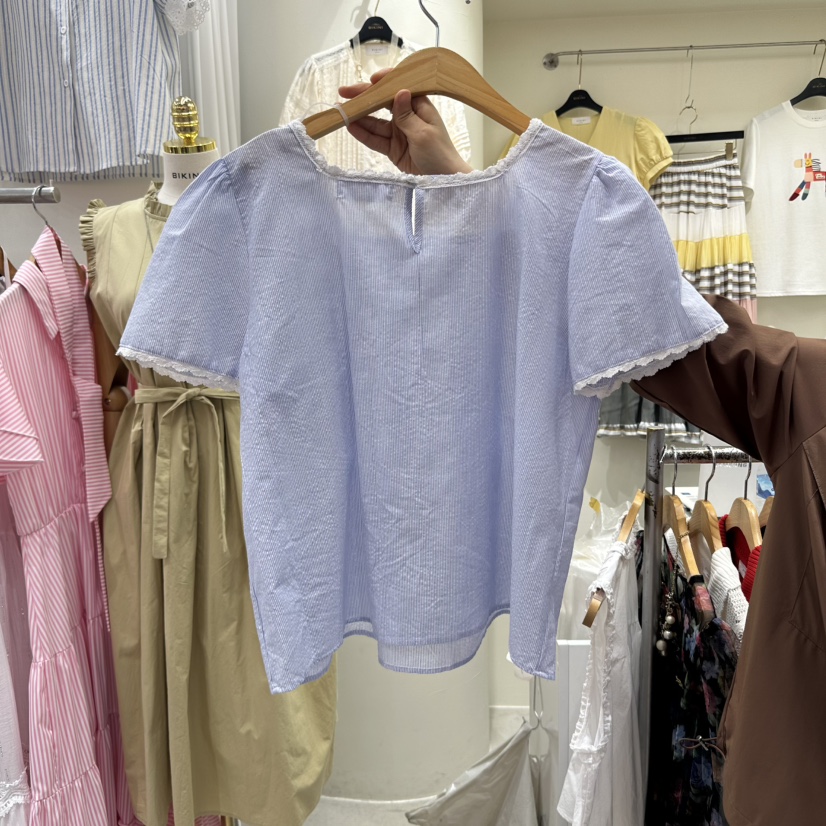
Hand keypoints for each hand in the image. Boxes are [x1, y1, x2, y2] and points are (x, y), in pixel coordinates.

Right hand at [339, 68, 472, 175]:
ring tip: (341, 111)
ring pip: (375, 122)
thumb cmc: (440, 154)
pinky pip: (375, 139)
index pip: (398, 88)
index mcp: (419, 106)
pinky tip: (350, 127)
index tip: (371, 80)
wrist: (443, 179)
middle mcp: (407, 115)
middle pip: (382, 103)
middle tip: (344, 93)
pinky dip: (363, 134)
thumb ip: (407, 115)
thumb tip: (399, 91)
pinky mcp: (392, 148)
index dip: (384, 82)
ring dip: (359, 117)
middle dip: (364, 98)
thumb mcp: (423, 133)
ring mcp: (398, 132)